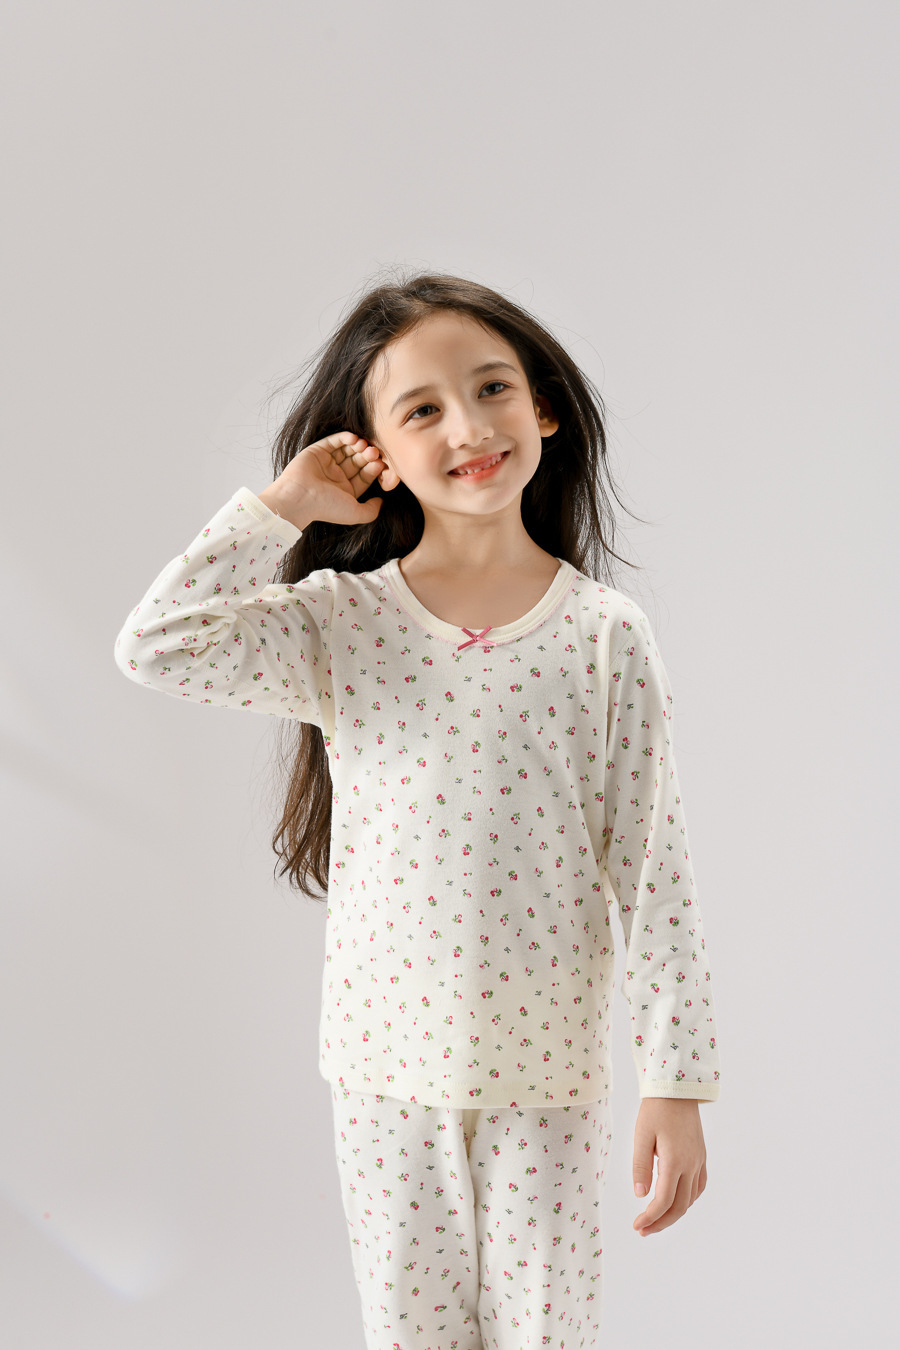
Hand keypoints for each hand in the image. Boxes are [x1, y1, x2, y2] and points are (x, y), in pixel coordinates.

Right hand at [272, 431, 388, 528]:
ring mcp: (327, 463)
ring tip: (364, 445)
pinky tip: (354, 438)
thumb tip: (381, 502)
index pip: (365, 476)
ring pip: (347, 450)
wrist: (299, 498)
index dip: (374, 469)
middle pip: (358, 461)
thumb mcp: (355, 513)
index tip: (381, 464)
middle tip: (374, 452)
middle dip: (367, 456)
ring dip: (358, 445)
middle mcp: (337, 476)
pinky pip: (334, 441)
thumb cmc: (326, 508)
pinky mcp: (317, 451)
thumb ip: (371, 511)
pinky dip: (345, 437)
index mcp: (346, 491)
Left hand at [632, 1098, 706, 1236]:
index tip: (637, 1226)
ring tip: (655, 1219)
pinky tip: (676, 1201)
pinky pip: (698, 1186)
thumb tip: (640, 1194)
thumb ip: (640, 1166)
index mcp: (675, 1161)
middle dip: (661, 1222)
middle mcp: (691, 1165)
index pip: (663, 1200)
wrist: (677, 1088)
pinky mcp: (701, 1156)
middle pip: (679, 1206)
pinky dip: (687, 1200)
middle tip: (643, 1230)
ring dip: (674, 1214)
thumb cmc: (656, 1109)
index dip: (650, 1217)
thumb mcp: (641, 1135)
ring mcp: (699, 1161)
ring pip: (690, 1199)